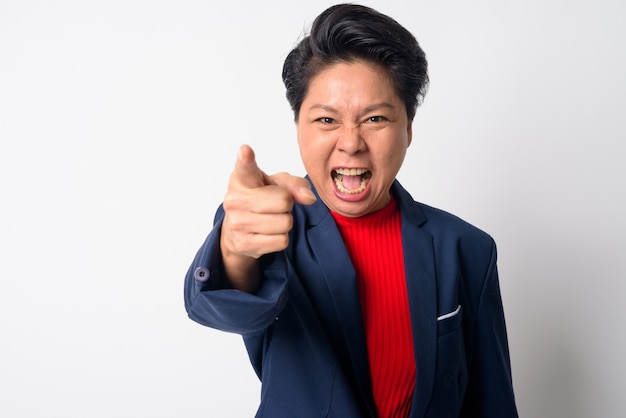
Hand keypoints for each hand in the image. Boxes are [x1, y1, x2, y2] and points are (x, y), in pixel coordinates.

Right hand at [220, 145, 315, 290]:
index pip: (245, 168)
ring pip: (285, 223)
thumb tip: (309, 198)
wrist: (237, 229)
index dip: (246, 159)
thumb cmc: (260, 198)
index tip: (245, 151)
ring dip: (284, 222)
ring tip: (270, 218)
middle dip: (286, 204)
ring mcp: (237, 223)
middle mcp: (234, 199)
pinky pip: (281, 241)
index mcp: (241, 178)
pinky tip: (267, 233)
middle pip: (284, 200)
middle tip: (272, 205)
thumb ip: (294, 184)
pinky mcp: (244, 243)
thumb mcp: (276, 184)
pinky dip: (281, 238)